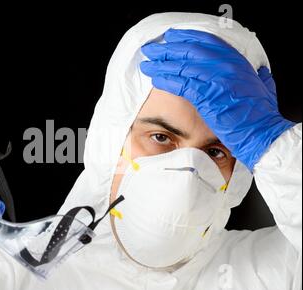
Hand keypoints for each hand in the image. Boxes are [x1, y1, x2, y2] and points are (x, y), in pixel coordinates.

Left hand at [140, 29, 294, 170]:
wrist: (262, 133)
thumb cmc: (260, 116)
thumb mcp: (263, 88)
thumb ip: (258, 76)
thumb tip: (260, 71)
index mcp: (237, 60)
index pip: (206, 40)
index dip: (185, 37)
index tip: (170, 36)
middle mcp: (226, 65)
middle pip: (190, 50)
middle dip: (167, 49)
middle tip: (151, 49)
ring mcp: (217, 79)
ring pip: (182, 66)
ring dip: (161, 64)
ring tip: (147, 64)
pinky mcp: (207, 95)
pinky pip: (181, 84)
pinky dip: (166, 80)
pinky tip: (155, 79)